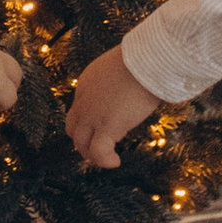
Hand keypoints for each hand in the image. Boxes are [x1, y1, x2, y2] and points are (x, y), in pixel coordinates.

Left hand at [67, 43, 159, 169]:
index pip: (78, 109)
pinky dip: (104, 160)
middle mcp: (83, 100)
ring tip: (107, 158)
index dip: (88, 123)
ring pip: (81, 143)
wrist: (148, 61)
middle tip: (100, 149)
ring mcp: (92, 114)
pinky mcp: (107, 126)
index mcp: (86, 83)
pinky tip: (116, 162)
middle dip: (84, 141)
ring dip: (92, 154)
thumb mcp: (122, 69)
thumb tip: (134, 89)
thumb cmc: (144, 60)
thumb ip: (119, 82)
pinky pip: (98, 151)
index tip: (101, 130)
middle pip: (73, 129)